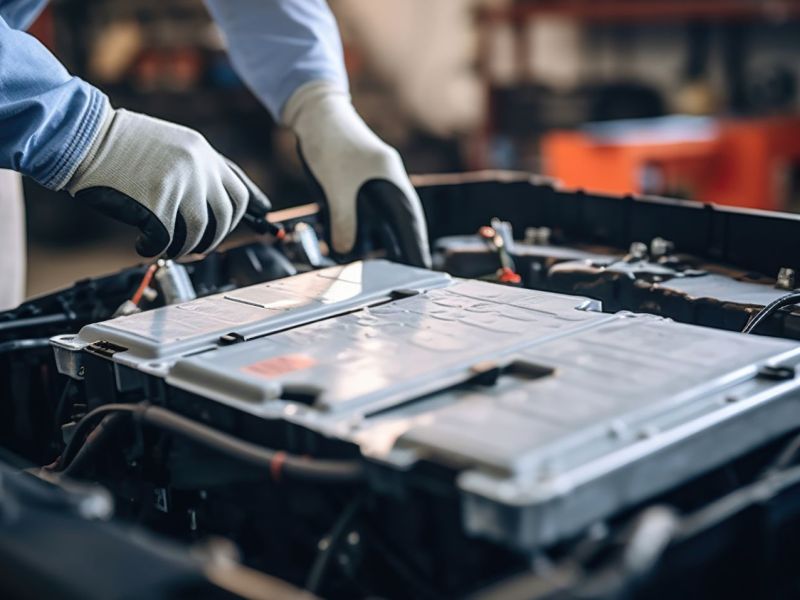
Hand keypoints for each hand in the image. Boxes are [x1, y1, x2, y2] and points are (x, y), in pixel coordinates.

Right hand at [66, 106, 268, 257]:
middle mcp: (197, 167)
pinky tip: (143, 244)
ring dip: (185, 247)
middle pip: (225, 217)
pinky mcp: (155, 204)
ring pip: (198, 233)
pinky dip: (154, 249)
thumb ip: (198, 168)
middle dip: (214, 237)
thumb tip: (220, 201)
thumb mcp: (172, 144)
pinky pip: (165, 241)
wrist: (83, 136)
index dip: (244, 214)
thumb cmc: (121, 144)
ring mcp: (179, 185)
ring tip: (169, 246)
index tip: (255, 224)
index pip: (239, 191)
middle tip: (200, 246)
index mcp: (203, 152)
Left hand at [283, 81, 430, 267]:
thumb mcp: (334, 188)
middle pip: (402, 223)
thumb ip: (343, 221)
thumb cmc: (329, 142)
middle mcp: (387, 182)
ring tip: (386, 267)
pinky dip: (364, 229)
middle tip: (409, 275)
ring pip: (384, 219)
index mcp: (391, 180)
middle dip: (405, 249)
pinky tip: (356, 245)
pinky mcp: (359, 184)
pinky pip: (368, 213)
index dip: (416, 247)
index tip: (422, 268)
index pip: (409, 223)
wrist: (314, 112)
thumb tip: (346, 251)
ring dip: (383, 241)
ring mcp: (374, 183)